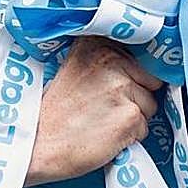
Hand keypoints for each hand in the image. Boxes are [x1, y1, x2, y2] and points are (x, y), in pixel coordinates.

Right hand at [26, 37, 162, 185]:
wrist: (36, 143)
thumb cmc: (56, 112)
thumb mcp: (77, 68)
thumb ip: (108, 60)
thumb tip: (145, 64)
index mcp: (99, 43)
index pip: (142, 56)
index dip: (134, 76)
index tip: (118, 86)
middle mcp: (112, 60)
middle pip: (150, 81)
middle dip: (135, 97)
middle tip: (105, 108)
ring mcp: (122, 88)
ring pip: (149, 105)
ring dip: (132, 117)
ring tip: (102, 121)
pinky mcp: (129, 116)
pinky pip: (144, 128)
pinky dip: (128, 137)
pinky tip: (104, 135)